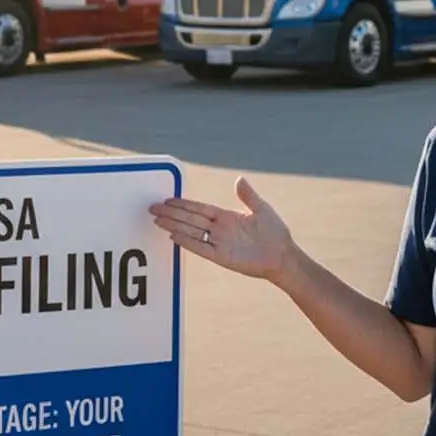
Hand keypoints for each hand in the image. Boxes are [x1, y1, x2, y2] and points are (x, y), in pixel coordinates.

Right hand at [150, 176, 296, 283]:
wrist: (282, 256)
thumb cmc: (275, 233)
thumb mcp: (262, 209)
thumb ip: (248, 196)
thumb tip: (239, 179)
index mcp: (227, 216)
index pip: (199, 208)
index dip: (183, 204)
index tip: (168, 200)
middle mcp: (219, 229)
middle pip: (190, 218)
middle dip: (172, 213)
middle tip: (153, 208)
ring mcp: (219, 242)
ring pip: (191, 231)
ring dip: (174, 225)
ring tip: (157, 220)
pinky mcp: (221, 256)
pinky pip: (200, 248)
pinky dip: (187, 242)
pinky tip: (174, 236)